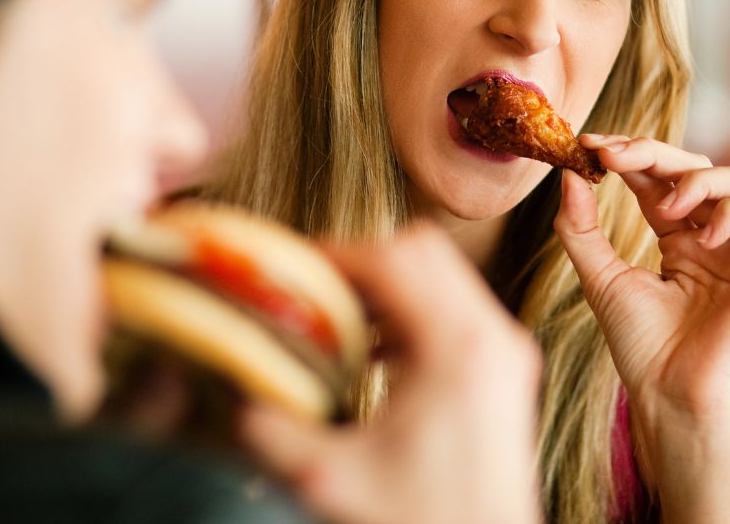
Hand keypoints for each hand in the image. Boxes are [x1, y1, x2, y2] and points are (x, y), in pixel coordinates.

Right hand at [239, 224, 541, 523]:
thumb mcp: (330, 481)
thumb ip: (269, 431)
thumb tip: (226, 386)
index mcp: (458, 350)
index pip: (392, 260)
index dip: (333, 256)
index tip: (290, 273)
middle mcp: (491, 337)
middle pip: (419, 249)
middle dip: (357, 260)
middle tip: (310, 290)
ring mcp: (503, 350)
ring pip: (437, 270)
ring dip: (381, 283)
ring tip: (331, 317)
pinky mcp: (501, 367)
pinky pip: (449, 304)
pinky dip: (404, 308)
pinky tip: (366, 350)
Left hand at [554, 135, 729, 417]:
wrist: (672, 391)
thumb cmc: (637, 343)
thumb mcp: (598, 276)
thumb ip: (580, 227)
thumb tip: (567, 175)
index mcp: (674, 237)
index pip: (656, 179)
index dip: (627, 155)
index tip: (589, 145)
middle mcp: (711, 236)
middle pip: (694, 167)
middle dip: (651, 153)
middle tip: (613, 155)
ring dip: (697, 179)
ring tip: (667, 208)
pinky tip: (702, 237)